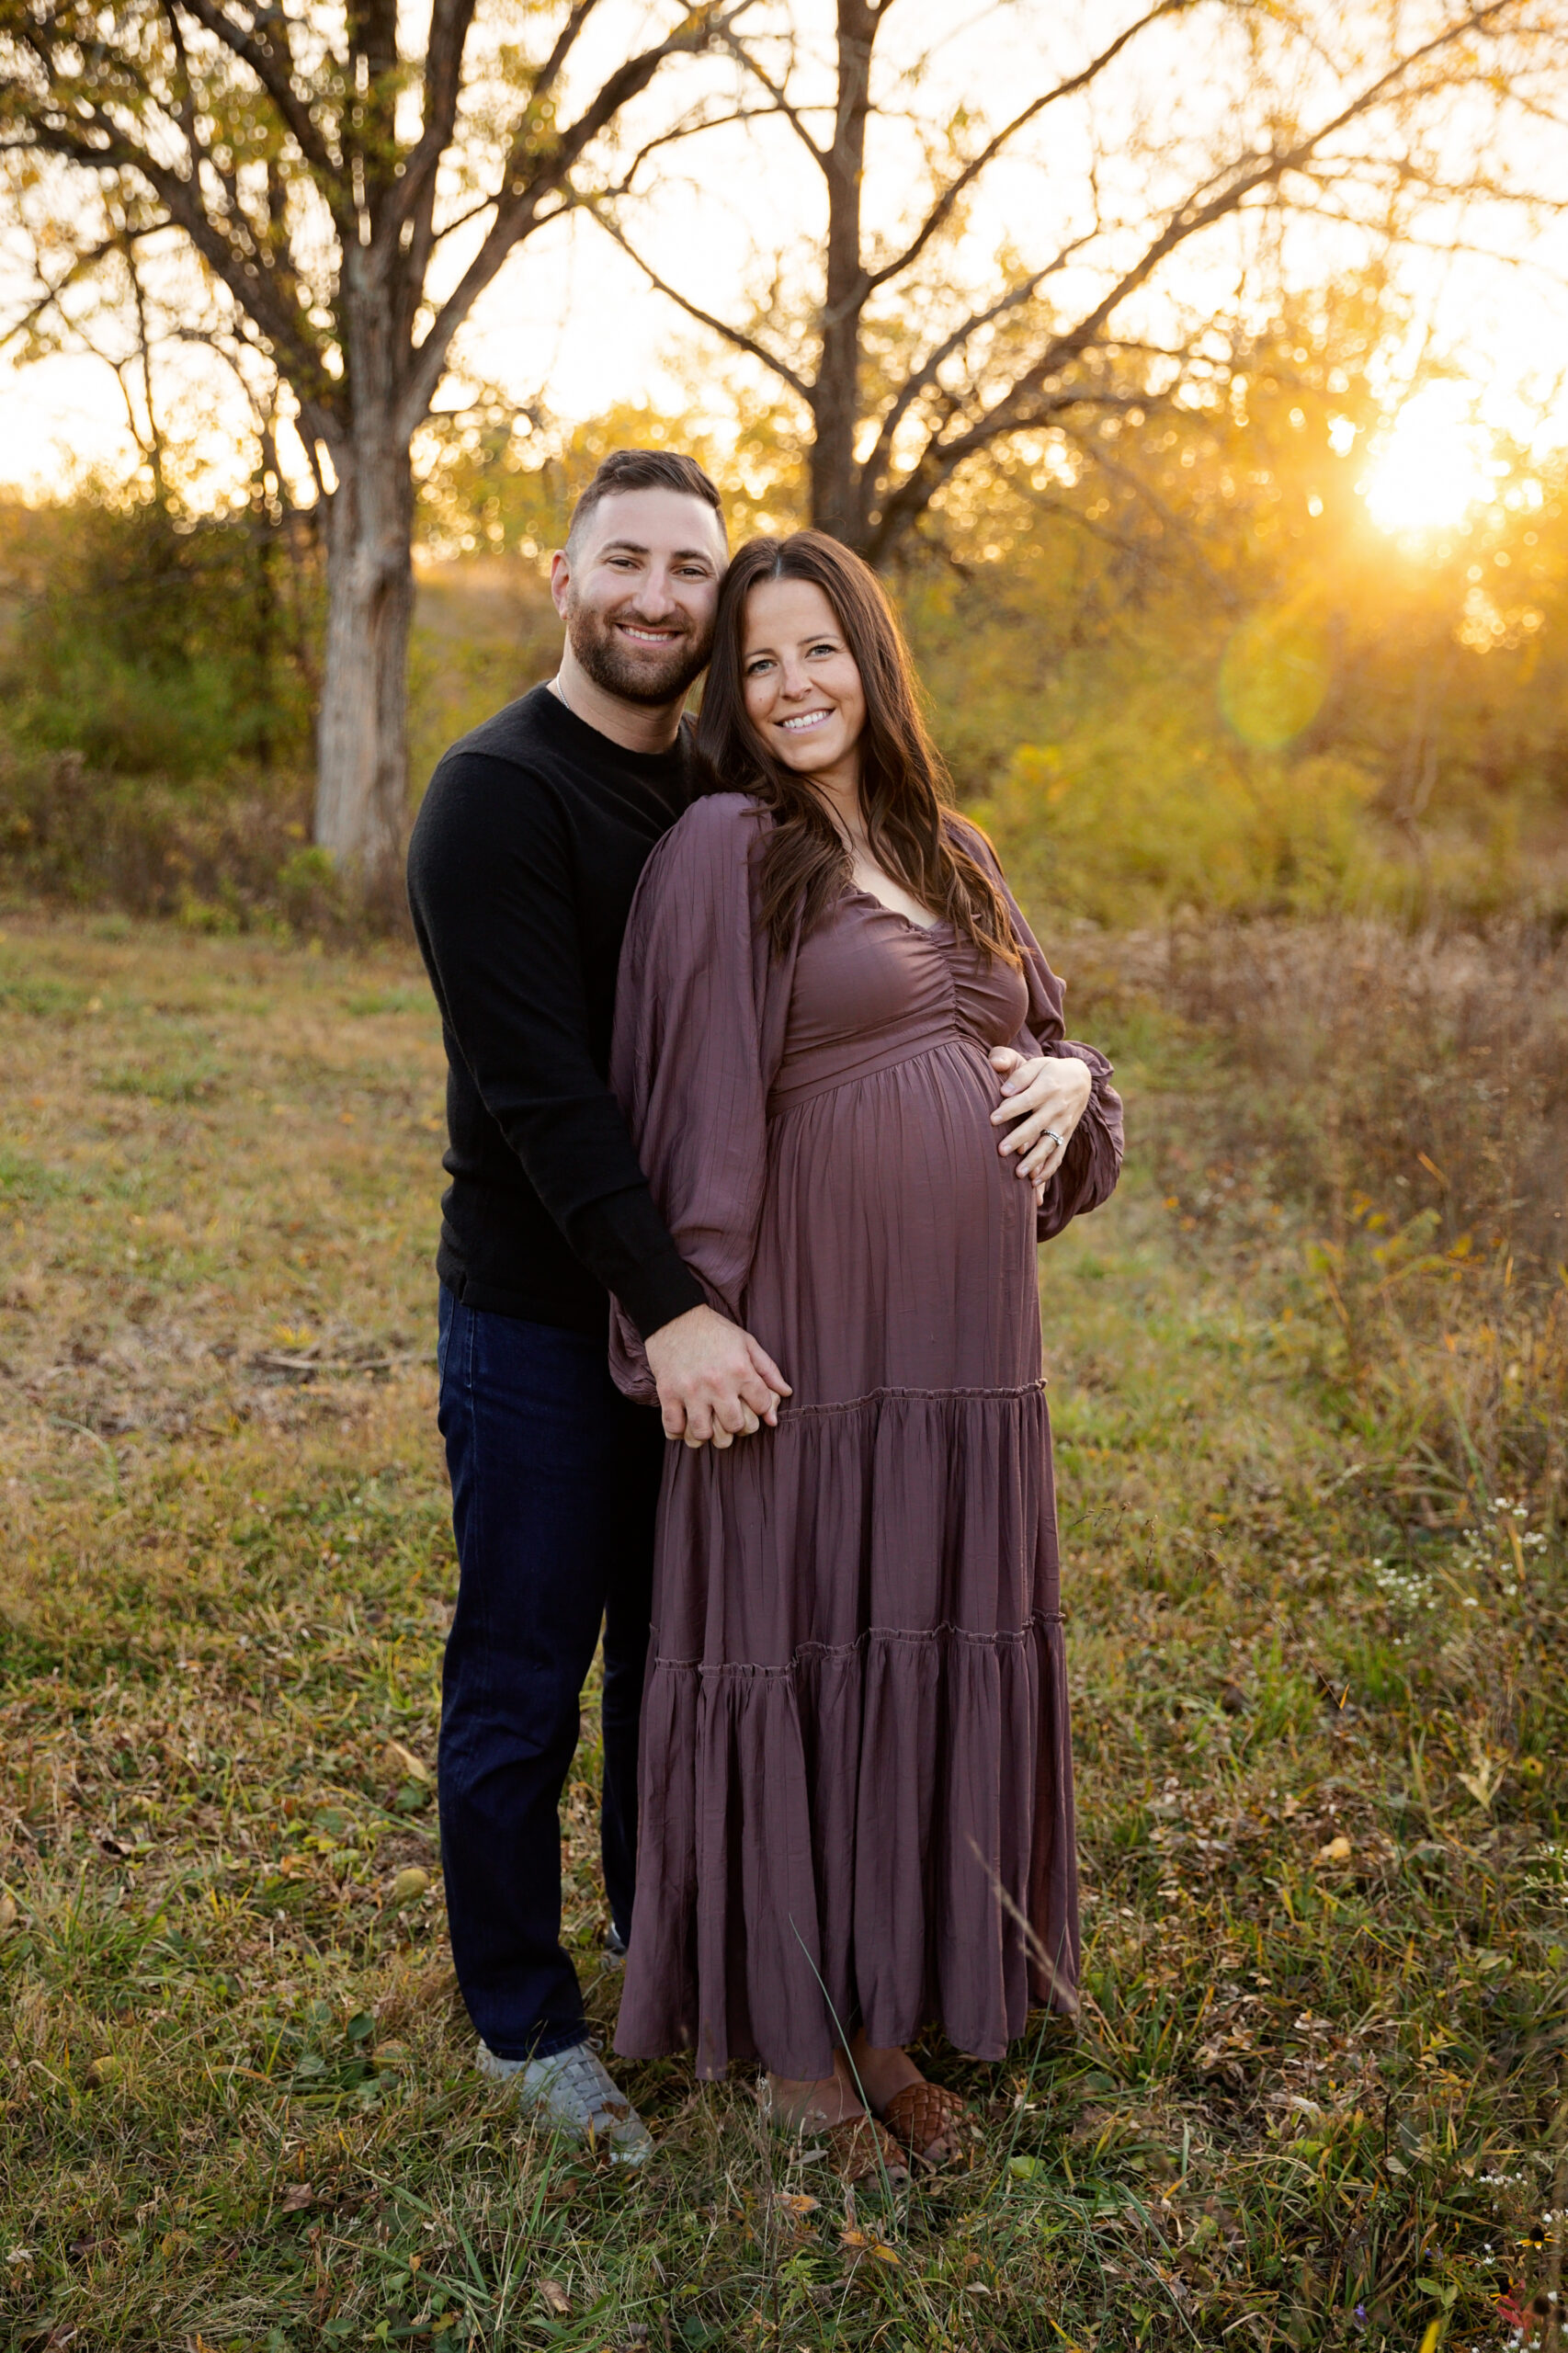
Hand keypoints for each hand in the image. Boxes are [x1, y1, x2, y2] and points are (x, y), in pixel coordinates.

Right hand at [643, 1303, 790, 1449]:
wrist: (674, 1316)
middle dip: (735, 1424)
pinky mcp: (667, 1393)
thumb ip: (768, 1370)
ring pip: (702, 1434)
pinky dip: (678, 1431)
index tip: (751, 1402)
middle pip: (734, 1426)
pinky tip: (684, 1423)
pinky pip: (673, 1428)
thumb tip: (786, 1394)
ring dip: (706, 1432)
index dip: (760, 1407)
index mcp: (740, 1370)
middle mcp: (717, 1383)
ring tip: (706, 1423)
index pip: (761, 1406)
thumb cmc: (714, 1330)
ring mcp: (690, 1391)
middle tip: (729, 1417)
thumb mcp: (746, 1343)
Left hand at [988, 1047, 1092, 1206]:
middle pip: (1036, 1125)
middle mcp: (1057, 1108)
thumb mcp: (1036, 1064)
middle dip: (1019, 1139)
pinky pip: (1058, 1155)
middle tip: (1001, 1151)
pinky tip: (1034, 1183)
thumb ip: (1019, 1074)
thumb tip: (1004, 1091)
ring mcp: (1063, 1124)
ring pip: (1048, 1145)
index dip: (1010, 1110)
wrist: (1080, 1078)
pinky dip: (1048, 1170)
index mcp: (1048, 1087)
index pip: (1027, 1100)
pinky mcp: (1066, 1136)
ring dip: (1034, 1160)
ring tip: (1018, 1174)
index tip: (992, 1119)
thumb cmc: (1050, 1071)